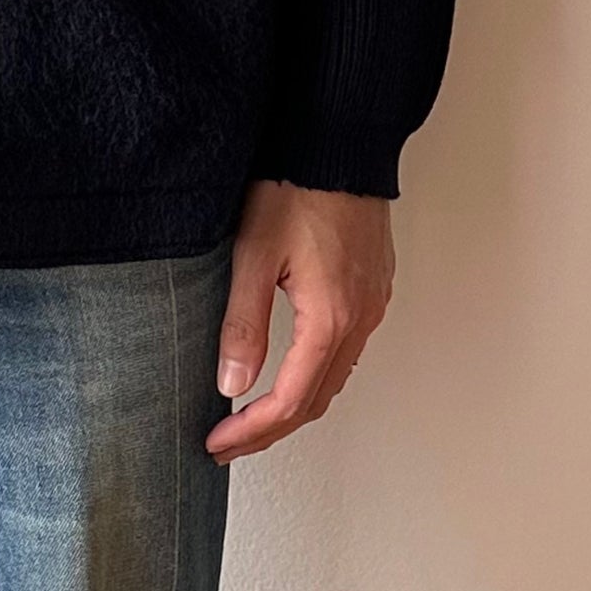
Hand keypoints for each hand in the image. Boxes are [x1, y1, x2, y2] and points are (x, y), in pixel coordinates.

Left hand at [206, 180, 395, 461]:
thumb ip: (243, 324)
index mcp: (330, 318)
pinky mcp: (373, 288)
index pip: (290, 401)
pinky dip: (316, 375)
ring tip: (252, 418)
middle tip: (228, 444)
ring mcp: (372, 304)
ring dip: (294, 406)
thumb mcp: (254, 255)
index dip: (251, 432)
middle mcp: (360, 319)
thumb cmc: (295, 188)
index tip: (217, 445)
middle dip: (271, 430)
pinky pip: (347, 349)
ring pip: (335, 377)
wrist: (339, 144)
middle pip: (317, 400)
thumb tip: (232, 386)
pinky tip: (290, 372)